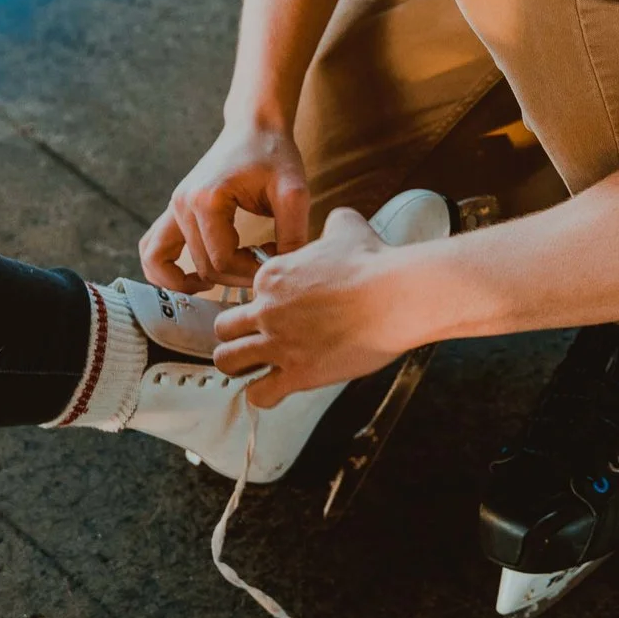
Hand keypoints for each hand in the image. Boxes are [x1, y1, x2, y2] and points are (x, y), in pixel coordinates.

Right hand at [141, 120, 312, 291]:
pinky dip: (164, 272)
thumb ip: (293, 235)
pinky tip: (196, 279)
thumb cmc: (275, 154)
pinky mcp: (174, 210)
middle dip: (237, 276)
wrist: (254, 127)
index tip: (277, 259)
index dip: (252, 272)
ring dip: (199, 281)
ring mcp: (173, 207)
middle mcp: (182, 204)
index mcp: (207, 200)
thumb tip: (285, 274)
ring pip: (166, 265)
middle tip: (265, 263)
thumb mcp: (294, 193)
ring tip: (225, 283)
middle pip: (203, 267)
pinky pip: (152, 250)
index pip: (223, 261)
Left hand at [209, 208, 424, 405]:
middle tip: (256, 342)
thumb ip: (332, 223)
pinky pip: (259, 394)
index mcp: (272, 276)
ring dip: (239, 367)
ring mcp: (279, 344)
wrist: (394, 295)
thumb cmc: (373, 263)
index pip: (248, 294)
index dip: (263, 305)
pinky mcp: (298, 373)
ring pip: (228, 361)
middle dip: (237, 336)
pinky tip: (275, 390)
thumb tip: (336, 222)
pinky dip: (263, 395)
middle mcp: (267, 310)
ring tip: (256, 370)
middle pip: (224, 328)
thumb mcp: (347, 227)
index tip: (281, 312)